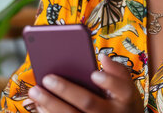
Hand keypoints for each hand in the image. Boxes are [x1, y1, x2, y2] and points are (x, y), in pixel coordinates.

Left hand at [27, 53, 143, 112]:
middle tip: (47, 78)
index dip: (108, 81)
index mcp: (126, 99)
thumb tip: (103, 57)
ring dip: (51, 104)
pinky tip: (39, 105)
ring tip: (35, 91)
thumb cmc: (121, 103)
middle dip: (66, 90)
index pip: (122, 89)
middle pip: (88, 103)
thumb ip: (117, 71)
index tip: (93, 73)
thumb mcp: (127, 87)